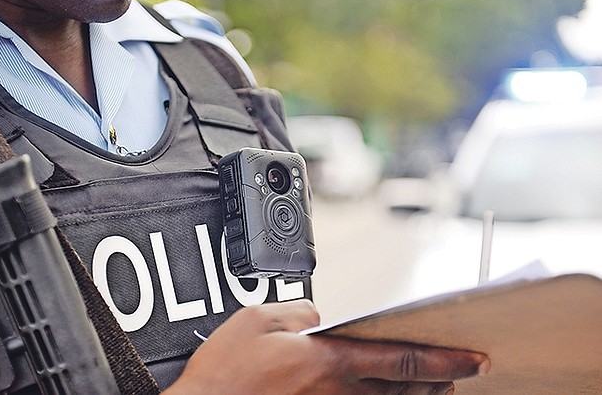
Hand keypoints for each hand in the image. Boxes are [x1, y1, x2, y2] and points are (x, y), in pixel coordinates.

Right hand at [165, 299, 489, 394]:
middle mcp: (337, 394)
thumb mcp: (257, 320)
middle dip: (440, 379)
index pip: (401, 358)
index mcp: (328, 362)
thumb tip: (319, 317)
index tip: (472, 357)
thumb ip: (299, 312)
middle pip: (405, 388)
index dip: (443, 357)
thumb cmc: (226, 375)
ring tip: (437, 387)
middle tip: (463, 371)